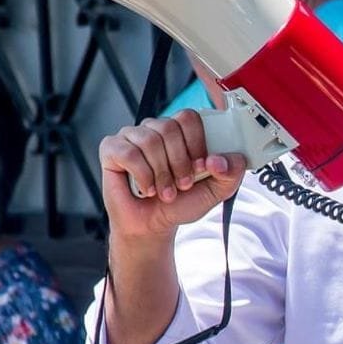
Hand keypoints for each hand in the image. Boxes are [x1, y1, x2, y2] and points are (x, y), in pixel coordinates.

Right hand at [99, 110, 245, 243]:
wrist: (153, 225)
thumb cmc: (180, 203)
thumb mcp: (216, 190)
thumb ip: (231, 173)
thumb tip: (223, 159)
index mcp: (180, 132)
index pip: (189, 117)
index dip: (197, 143)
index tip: (202, 167)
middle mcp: (155, 129)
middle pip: (169, 128)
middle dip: (179, 162)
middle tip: (182, 184)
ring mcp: (131, 136)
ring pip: (149, 140)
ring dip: (161, 173)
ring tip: (165, 191)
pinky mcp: (111, 149)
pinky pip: (128, 153)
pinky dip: (142, 176)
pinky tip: (146, 189)